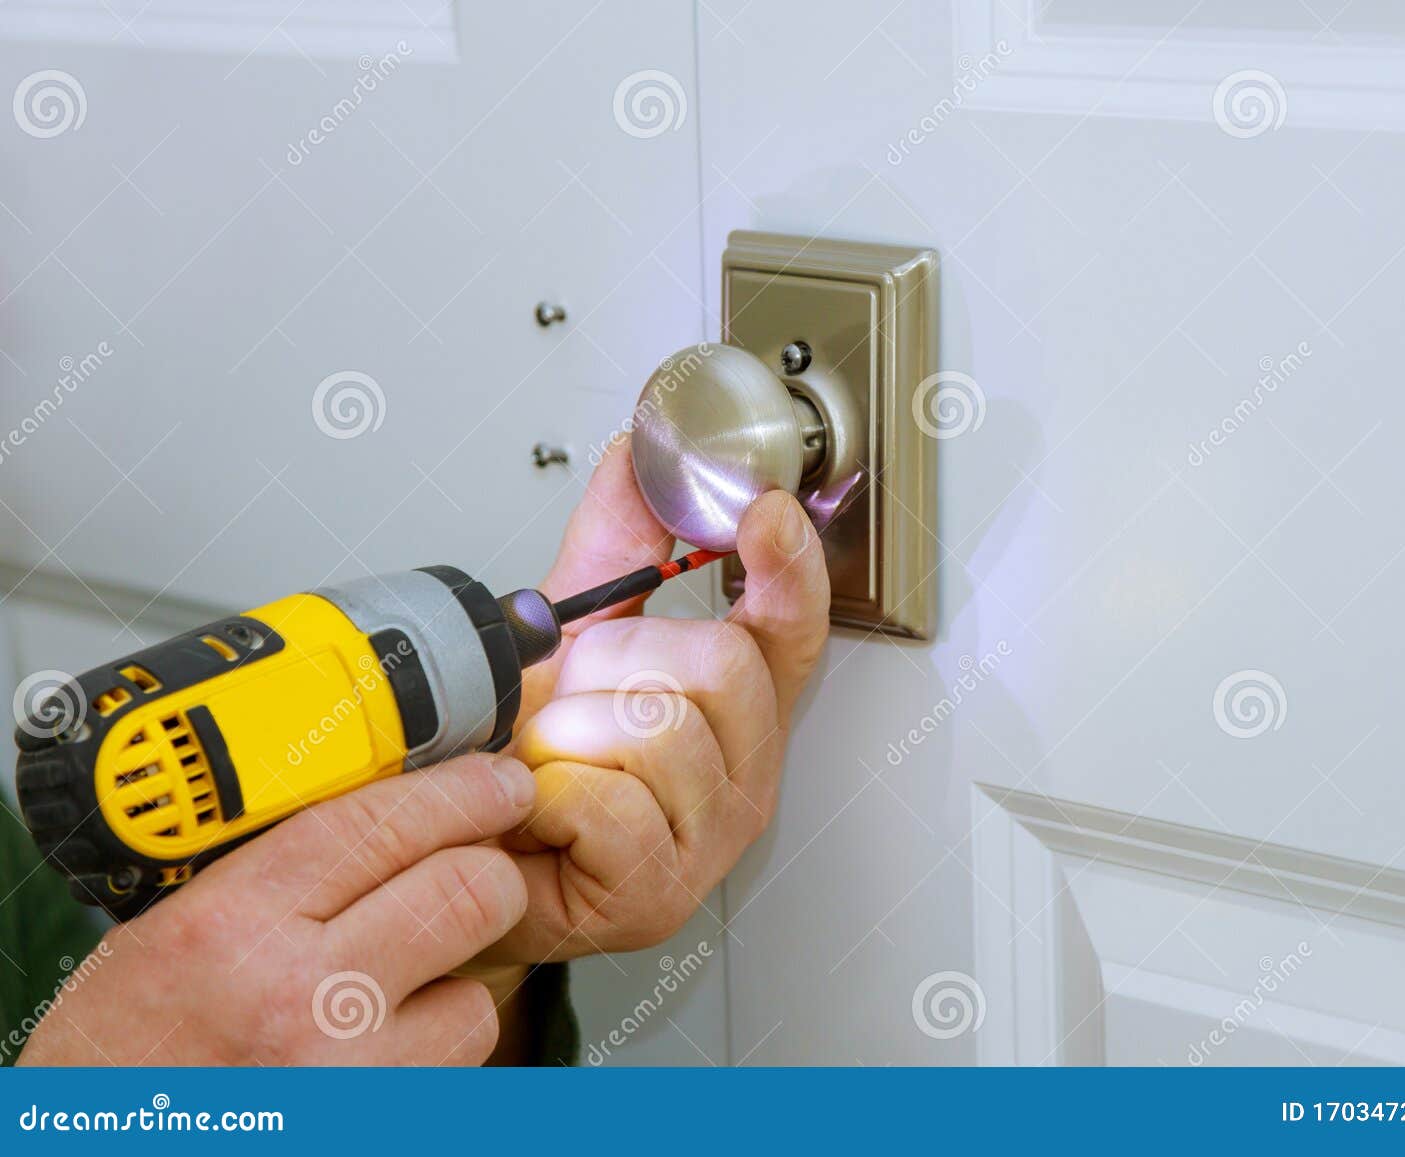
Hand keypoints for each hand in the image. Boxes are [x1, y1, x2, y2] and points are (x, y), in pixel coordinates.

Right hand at [20, 754, 534, 1065]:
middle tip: (477, 876)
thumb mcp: (169, 935)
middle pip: (466, 892)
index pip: (383, 823)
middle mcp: (297, 998)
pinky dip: (433, 1059)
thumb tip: (388, 817)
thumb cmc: (119, 1061)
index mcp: (232, 926)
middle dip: (486, 876)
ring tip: (388, 1001)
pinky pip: (453, 1072)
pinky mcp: (381, 1126)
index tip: (497, 782)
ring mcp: (347, 1076)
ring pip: (476, 995)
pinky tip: (376, 1059)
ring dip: (453, 987)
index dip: (462, 792)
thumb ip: (275, 872)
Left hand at [478, 441, 829, 963]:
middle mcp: (743, 771)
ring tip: (551, 760)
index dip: (791, 567)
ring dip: (571, 732)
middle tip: (575, 697)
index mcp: (737, 707)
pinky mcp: (659, 893)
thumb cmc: (527, 757)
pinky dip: (550, 794)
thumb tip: (636, 454)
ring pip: (660, 731)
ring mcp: (708, 837)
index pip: (793, 629)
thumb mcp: (572, 637)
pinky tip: (544, 810)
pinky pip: (608, 804)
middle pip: (723, 665)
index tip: (766, 511)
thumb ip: (615, 545)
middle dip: (619, 659)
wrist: (466, 854)